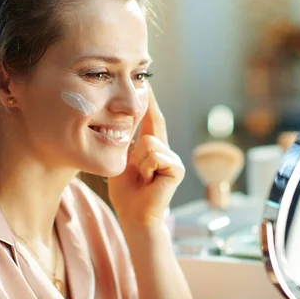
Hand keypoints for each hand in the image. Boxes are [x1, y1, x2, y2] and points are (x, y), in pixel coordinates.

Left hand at [108, 86, 184, 226]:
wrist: (134, 214)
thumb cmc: (126, 191)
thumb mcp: (123, 158)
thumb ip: (127, 138)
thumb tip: (124, 114)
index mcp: (153, 146)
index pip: (152, 118)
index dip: (149, 102)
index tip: (146, 83)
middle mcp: (165, 149)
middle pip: (148, 130)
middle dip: (136, 150)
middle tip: (138, 173)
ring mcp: (173, 158)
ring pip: (149, 143)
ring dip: (138, 163)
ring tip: (142, 177)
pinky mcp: (176, 168)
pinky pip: (155, 156)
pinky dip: (146, 169)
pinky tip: (149, 181)